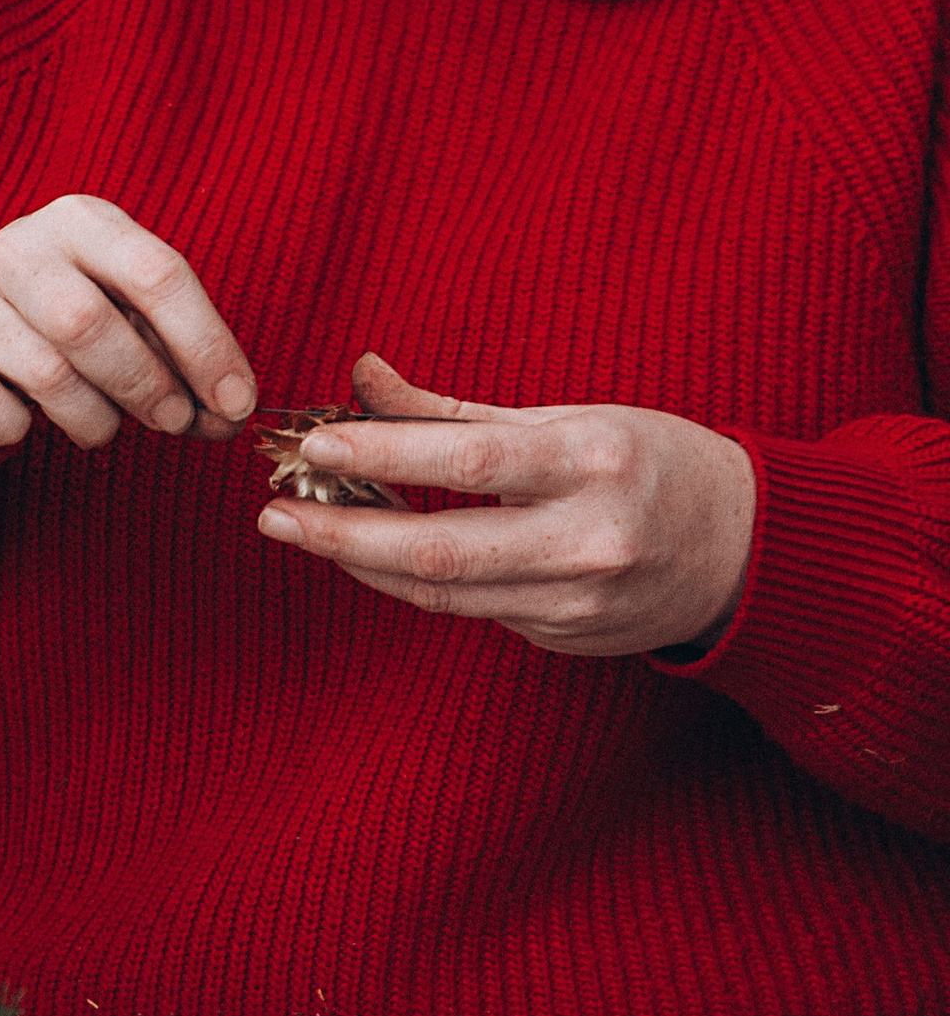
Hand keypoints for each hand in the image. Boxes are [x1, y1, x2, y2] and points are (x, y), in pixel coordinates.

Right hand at [0, 196, 256, 452]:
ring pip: (48, 375)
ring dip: (94, 419)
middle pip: (94, 325)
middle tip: (173, 421)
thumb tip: (229, 416)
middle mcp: (19, 248)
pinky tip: (25, 419)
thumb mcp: (118, 307)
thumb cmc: (55, 317)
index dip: (206, 346)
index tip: (234, 403)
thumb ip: (176, 354)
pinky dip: (21, 430)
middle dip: (148, 386)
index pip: (158, 273)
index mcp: (81, 222)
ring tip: (101, 425)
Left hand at [256, 352, 757, 658]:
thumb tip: (358, 375)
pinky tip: (370, 553)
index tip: (310, 443)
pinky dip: (412, 581)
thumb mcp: (566, 415)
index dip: (381, 453)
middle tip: (272, 513)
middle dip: (343, 532)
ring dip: (362, 560)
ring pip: (442, 592)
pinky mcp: (565, 640)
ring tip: (301, 530)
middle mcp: (588, 538)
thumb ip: (453, 408)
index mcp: (595, 460)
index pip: (468, 461)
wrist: (745, 551)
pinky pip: (469, 610)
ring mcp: (578, 602)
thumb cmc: (649, 460)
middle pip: (440, 548)